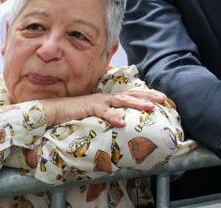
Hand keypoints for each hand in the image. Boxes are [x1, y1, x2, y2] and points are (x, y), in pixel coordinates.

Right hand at [40, 88, 166, 126]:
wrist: (55, 111)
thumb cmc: (76, 114)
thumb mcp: (97, 116)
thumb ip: (109, 117)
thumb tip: (123, 125)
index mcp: (111, 99)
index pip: (134, 95)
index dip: (148, 96)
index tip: (164, 100)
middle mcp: (108, 97)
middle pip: (133, 94)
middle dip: (149, 96)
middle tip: (165, 100)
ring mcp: (99, 100)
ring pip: (122, 100)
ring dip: (137, 103)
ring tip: (150, 108)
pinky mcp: (89, 106)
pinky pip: (103, 111)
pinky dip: (113, 116)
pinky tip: (122, 123)